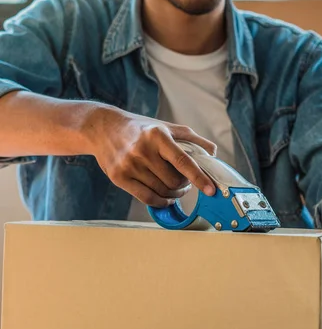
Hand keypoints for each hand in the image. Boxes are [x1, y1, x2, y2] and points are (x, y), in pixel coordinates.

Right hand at [86, 106, 216, 206]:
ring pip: (161, 191)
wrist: (103, 129)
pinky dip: (161, 201)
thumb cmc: (141, 128)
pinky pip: (146, 198)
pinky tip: (166, 197)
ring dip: (175, 193)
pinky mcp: (118, 178)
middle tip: (186, 182)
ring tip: (177, 187)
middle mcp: (142, 151)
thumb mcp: (166, 127)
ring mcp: (129, 166)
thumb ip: (191, 139)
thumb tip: (212, 153)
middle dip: (185, 184)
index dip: (199, 177)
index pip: (182, 161)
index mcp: (157, 136)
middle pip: (173, 180)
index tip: (211, 189)